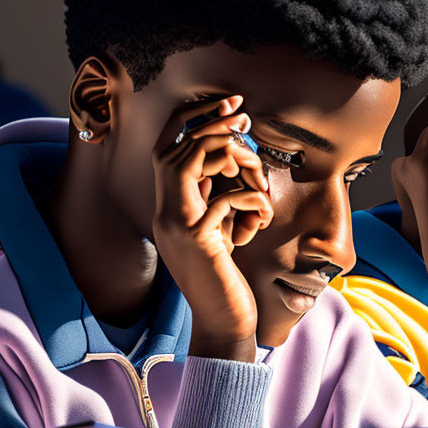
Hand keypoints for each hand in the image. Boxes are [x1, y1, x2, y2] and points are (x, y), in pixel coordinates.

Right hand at [151, 96, 272, 360]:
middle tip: (245, 118)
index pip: (166, 147)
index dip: (193, 119)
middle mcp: (165, 212)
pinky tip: (261, 221)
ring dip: (236, 160)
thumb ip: (216, 196)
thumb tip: (233, 156)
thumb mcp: (219, 229)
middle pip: (179, 146)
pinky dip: (253, 201)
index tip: (228, 103)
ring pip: (196, 160)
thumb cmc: (226, 277)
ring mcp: (178, 225)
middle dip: (215, 125)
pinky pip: (228, 197)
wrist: (223, 324)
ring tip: (258, 185)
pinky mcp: (199, 240)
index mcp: (169, 208)